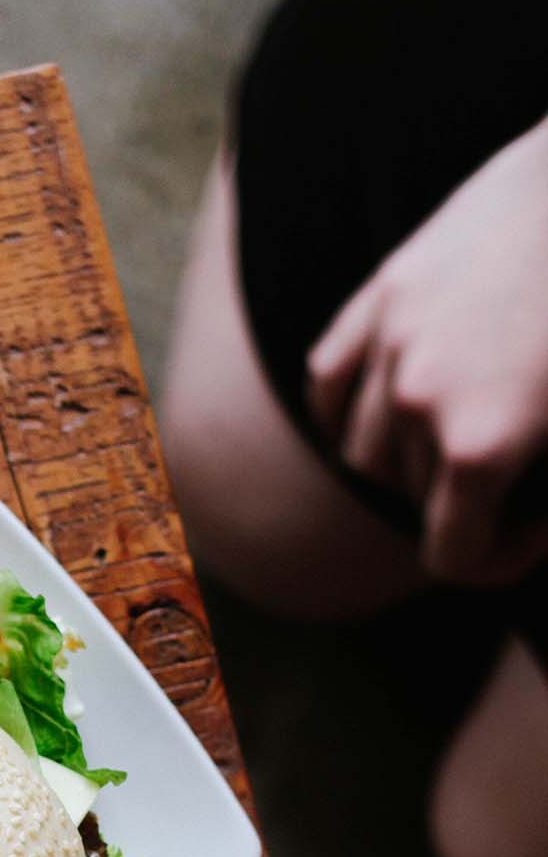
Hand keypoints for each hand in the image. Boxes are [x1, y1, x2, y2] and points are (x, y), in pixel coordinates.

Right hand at [306, 116, 547, 586]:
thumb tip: (532, 521)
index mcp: (481, 446)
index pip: (451, 557)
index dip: (495, 560)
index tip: (531, 526)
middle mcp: (417, 405)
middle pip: (409, 500)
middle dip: (461, 497)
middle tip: (515, 466)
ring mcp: (390, 347)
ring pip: (363, 451)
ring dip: (404, 457)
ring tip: (458, 428)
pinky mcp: (379, 297)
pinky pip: (329, 384)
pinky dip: (349, 409)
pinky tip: (393, 404)